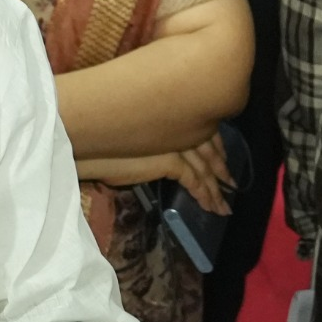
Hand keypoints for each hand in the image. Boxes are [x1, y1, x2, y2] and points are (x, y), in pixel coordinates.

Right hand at [74, 132, 232, 214]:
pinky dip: (204, 194)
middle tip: (232, 182)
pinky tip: (211, 205)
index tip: (222, 155)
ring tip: (224, 205)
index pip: (201, 129)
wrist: (90, 141)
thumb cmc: (104, 135)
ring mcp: (175, 142)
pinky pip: (194, 180)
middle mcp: (177, 126)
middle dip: (221, 166)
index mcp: (170, 115)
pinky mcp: (170, 161)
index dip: (214, 145)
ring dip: (216, 187)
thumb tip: (159, 144)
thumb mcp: (134, 132)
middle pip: (208, 148)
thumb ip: (152, 134)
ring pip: (204, 167)